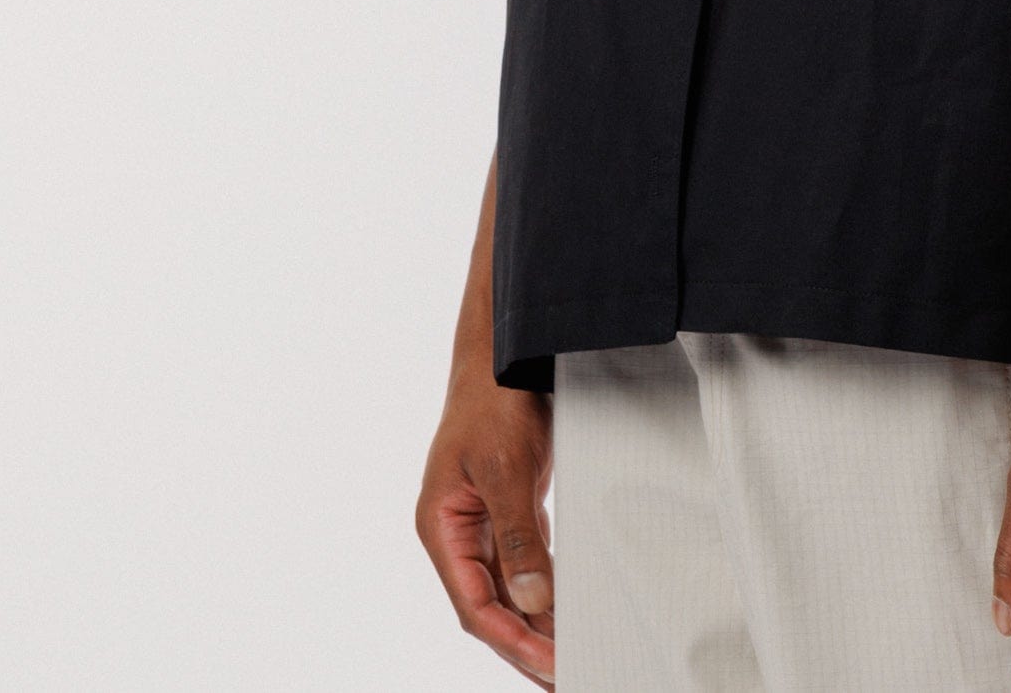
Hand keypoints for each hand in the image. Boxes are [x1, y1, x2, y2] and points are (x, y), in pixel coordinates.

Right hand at [415, 367, 557, 683]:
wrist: (507, 350)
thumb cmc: (494, 401)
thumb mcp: (505, 469)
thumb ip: (517, 538)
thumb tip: (531, 602)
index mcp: (441, 526)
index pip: (473, 602)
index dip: (509, 638)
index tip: (547, 664)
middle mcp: (457, 530)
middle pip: (489, 603)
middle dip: (524, 643)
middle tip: (563, 675)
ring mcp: (482, 519)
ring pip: (508, 587)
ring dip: (535, 621)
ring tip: (569, 656)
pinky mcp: (509, 506)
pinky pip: (524, 561)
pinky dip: (543, 588)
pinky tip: (565, 611)